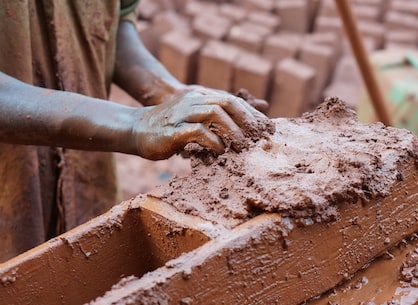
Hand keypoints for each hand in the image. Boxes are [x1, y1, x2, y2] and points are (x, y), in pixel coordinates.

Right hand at [132, 88, 269, 159]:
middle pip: (227, 103)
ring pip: (215, 113)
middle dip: (247, 119)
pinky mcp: (173, 130)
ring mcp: (182, 113)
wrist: (135, 129)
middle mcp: (193, 100)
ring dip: (232, 130)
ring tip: (242, 146)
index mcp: (199, 97)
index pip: (231, 100)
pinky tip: (220, 151)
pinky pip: (198, 131)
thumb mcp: (192, 119)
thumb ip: (212, 122)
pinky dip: (213, 141)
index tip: (265, 127)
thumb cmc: (168, 128)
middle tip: (258, 137)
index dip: (251, 113)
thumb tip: (238, 135)